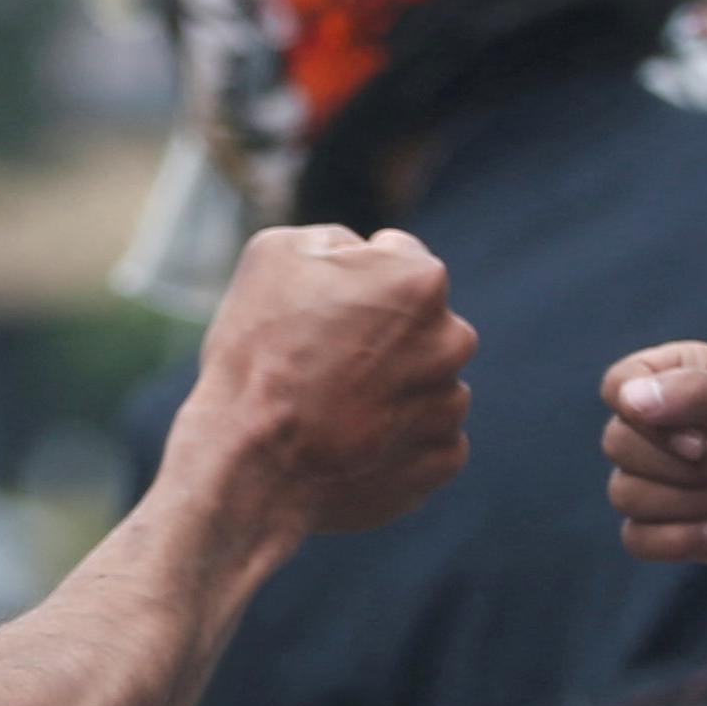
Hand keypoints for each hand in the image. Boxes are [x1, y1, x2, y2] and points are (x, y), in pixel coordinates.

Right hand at [178, 225, 474, 537]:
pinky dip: (395, 439)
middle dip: (381, 335)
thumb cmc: (259, 353)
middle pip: (419, 323)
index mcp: (421, 281)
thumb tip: (359, 252)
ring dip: (391, 388)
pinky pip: (425, 437)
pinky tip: (351, 443)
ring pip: (426, 381)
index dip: (352, 280)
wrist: (253, 465)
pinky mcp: (442, 459)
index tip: (317, 310)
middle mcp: (452, 340)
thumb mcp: (274, 254)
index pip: (397, 259)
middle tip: (323, 362)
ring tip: (332, 408)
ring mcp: (450, 404)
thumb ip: (334, 240)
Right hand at [599, 343, 706, 624]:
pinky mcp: (668, 525)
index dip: (647, 419)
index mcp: (681, 377)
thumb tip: (628, 402)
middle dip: (681, 468)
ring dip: (690, 503)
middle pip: (615, 443)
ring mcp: (665, 477)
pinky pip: (634, 539)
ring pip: (623, 493)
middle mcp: (665, 424)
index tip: (706, 436)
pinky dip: (679, 540)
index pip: (617, 387)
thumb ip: (696, 393)